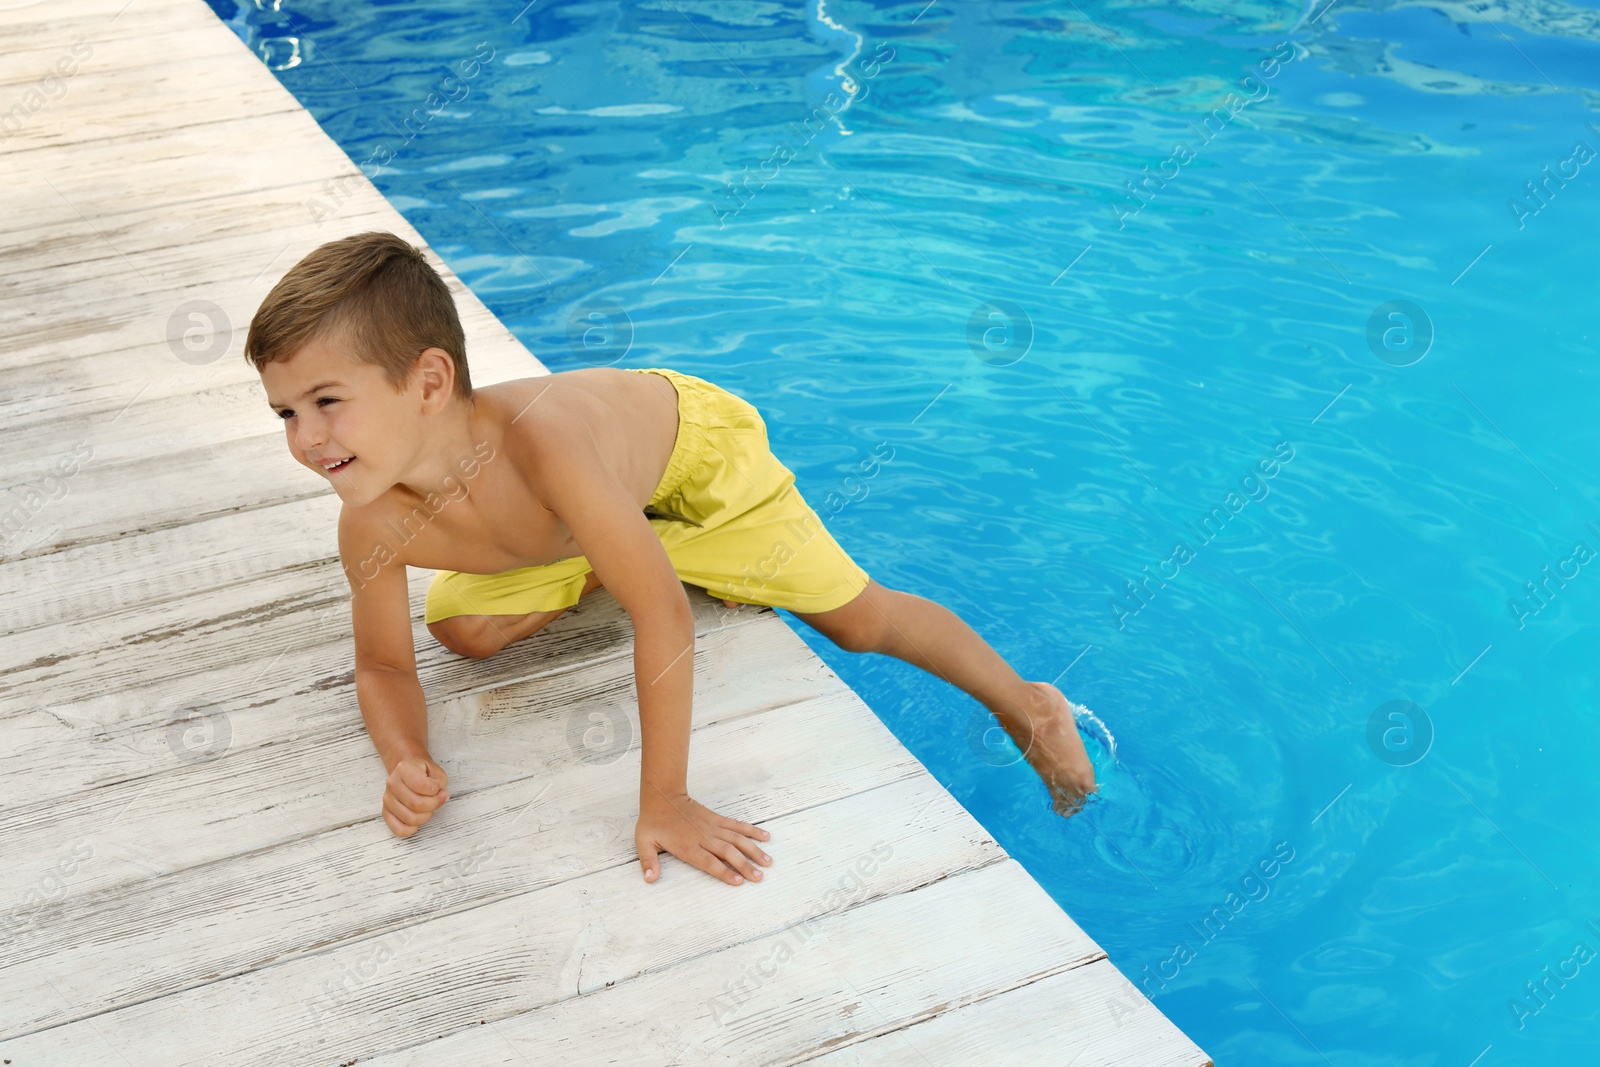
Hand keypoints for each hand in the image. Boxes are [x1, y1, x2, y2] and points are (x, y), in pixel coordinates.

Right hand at [383, 754, 450, 836]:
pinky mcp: (386, 812)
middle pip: (416, 804)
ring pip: (410, 818)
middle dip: (434, 805)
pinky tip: (418, 822)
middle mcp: (392, 784)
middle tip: (438, 800)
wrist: (408, 770)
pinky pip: (397, 829)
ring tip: (428, 808)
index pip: (421, 786)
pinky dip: (411, 830)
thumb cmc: (423, 772)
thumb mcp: (436, 771)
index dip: (436, 791)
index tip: (440, 789)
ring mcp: (387, 799)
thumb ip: (440, 784)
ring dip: (425, 816)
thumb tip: (441, 798)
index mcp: (404, 769)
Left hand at [635, 788, 771, 885]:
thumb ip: (648, 861)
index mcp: (687, 846)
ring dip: (754, 850)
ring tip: (768, 861)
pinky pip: (737, 825)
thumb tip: (649, 878)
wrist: (662, 796)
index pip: (710, 862)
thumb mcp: (644, 842)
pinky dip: (752, 831)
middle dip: (745, 865)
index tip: (739, 881)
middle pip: (728, 852)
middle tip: (760, 877)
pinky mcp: (717, 819)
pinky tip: (765, 837)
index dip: (725, 872)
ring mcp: (712, 827)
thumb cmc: (653, 822)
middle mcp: (703, 837)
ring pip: (737, 839)